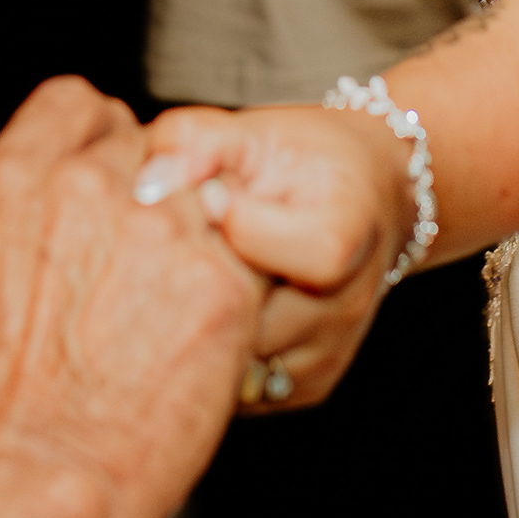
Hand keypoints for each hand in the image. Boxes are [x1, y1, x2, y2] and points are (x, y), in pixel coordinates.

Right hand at [0, 80, 262, 517]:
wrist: (31, 488)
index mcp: (6, 183)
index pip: (73, 104)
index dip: (90, 138)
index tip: (100, 172)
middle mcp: (85, 189)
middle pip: (142, 148)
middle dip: (142, 194)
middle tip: (135, 258)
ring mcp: (162, 232)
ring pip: (199, 201)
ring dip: (190, 241)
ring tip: (165, 309)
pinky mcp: (222, 284)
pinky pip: (242, 260)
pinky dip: (228, 293)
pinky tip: (196, 339)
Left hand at [131, 100, 410, 410]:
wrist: (366, 196)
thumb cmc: (301, 159)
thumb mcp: (250, 131)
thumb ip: (194, 141)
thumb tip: (151, 182)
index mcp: (341, 234)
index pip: (249, 246)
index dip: (211, 221)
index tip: (209, 199)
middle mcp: (345, 305)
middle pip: (230, 313)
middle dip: (192, 282)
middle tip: (185, 249)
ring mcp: (328, 353)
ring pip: (227, 360)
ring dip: (197, 323)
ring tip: (199, 279)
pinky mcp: (310, 386)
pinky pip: (238, 386)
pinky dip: (213, 353)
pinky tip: (211, 312)